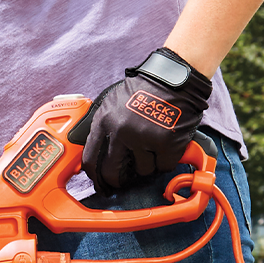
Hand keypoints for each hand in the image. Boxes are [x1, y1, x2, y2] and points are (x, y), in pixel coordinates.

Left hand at [73, 48, 212, 191]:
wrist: (173, 77)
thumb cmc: (144, 90)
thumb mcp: (112, 103)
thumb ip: (103, 127)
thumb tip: (94, 154)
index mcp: (104, 122)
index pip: (90, 160)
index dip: (95, 177)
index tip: (100, 185)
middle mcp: (120, 131)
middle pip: (112, 173)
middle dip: (118, 181)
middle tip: (125, 180)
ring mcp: (143, 137)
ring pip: (142, 170)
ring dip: (149, 164)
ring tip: (153, 145)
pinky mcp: (166, 142)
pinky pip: (163, 166)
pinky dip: (167, 160)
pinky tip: (167, 145)